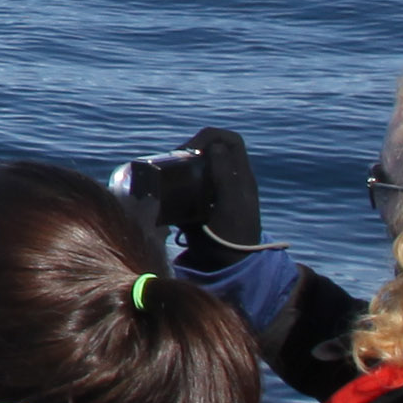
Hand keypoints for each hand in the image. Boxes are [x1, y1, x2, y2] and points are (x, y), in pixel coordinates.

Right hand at [116, 131, 267, 266]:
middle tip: (174, 161)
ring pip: (194, 167)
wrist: (228, 266)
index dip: (211, 136)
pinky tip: (161, 191)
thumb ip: (226, 175)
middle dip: (189, 149)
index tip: (192, 149)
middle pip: (209, 150)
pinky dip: (171, 184)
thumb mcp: (233, 204)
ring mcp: (211, 192)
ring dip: (178, 166)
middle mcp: (226, 180)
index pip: (230, 141)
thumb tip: (215, 145)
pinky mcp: (197, 205)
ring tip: (164, 174)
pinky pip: (183, 187)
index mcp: (240, 176)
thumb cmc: (235, 235)